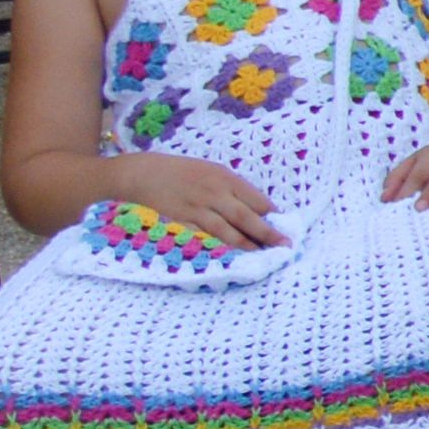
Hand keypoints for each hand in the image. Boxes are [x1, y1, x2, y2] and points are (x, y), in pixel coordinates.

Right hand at [104, 153, 279, 247]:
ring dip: (247, 245)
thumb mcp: (210, 171)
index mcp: (225, 178)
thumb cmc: (180, 172)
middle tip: (285, 246)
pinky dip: (219, 247)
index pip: (257, 200)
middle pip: (248, 217)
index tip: (284, 226)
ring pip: (228, 231)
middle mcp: (215, 193)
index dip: (272, 215)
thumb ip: (231, 188)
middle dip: (268, 233)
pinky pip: (205, 238)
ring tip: (262, 256)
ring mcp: (198, 209)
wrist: (142, 174)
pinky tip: (231, 256)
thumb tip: (256, 208)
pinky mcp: (182, 222)